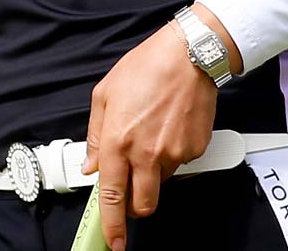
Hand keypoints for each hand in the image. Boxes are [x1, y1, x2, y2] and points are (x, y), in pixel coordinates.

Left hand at [79, 7, 236, 250]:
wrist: (188, 56)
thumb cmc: (145, 68)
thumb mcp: (104, 96)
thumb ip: (95, 136)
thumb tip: (92, 164)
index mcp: (118, 141)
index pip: (113, 196)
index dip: (112, 224)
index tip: (113, 240)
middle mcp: (147, 153)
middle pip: (143, 204)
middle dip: (135, 205)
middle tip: (131, 188)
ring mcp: (174, 154)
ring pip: (161, 182)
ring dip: (153, 172)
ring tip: (151, 135)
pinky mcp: (195, 150)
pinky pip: (179, 163)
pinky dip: (172, 154)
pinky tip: (168, 127)